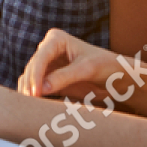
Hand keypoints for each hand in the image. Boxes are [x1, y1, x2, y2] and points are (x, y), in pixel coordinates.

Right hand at [18, 28, 146, 101]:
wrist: (118, 77)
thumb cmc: (106, 66)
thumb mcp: (87, 70)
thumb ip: (64, 77)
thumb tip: (41, 89)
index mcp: (56, 39)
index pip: (40, 57)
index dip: (35, 75)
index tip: (35, 93)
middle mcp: (48, 49)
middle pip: (32, 68)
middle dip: (30, 85)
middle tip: (29, 103)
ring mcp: (47, 64)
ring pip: (29, 78)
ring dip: (28, 91)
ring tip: (28, 107)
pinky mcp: (49, 79)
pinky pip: (35, 87)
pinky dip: (33, 95)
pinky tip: (33, 106)